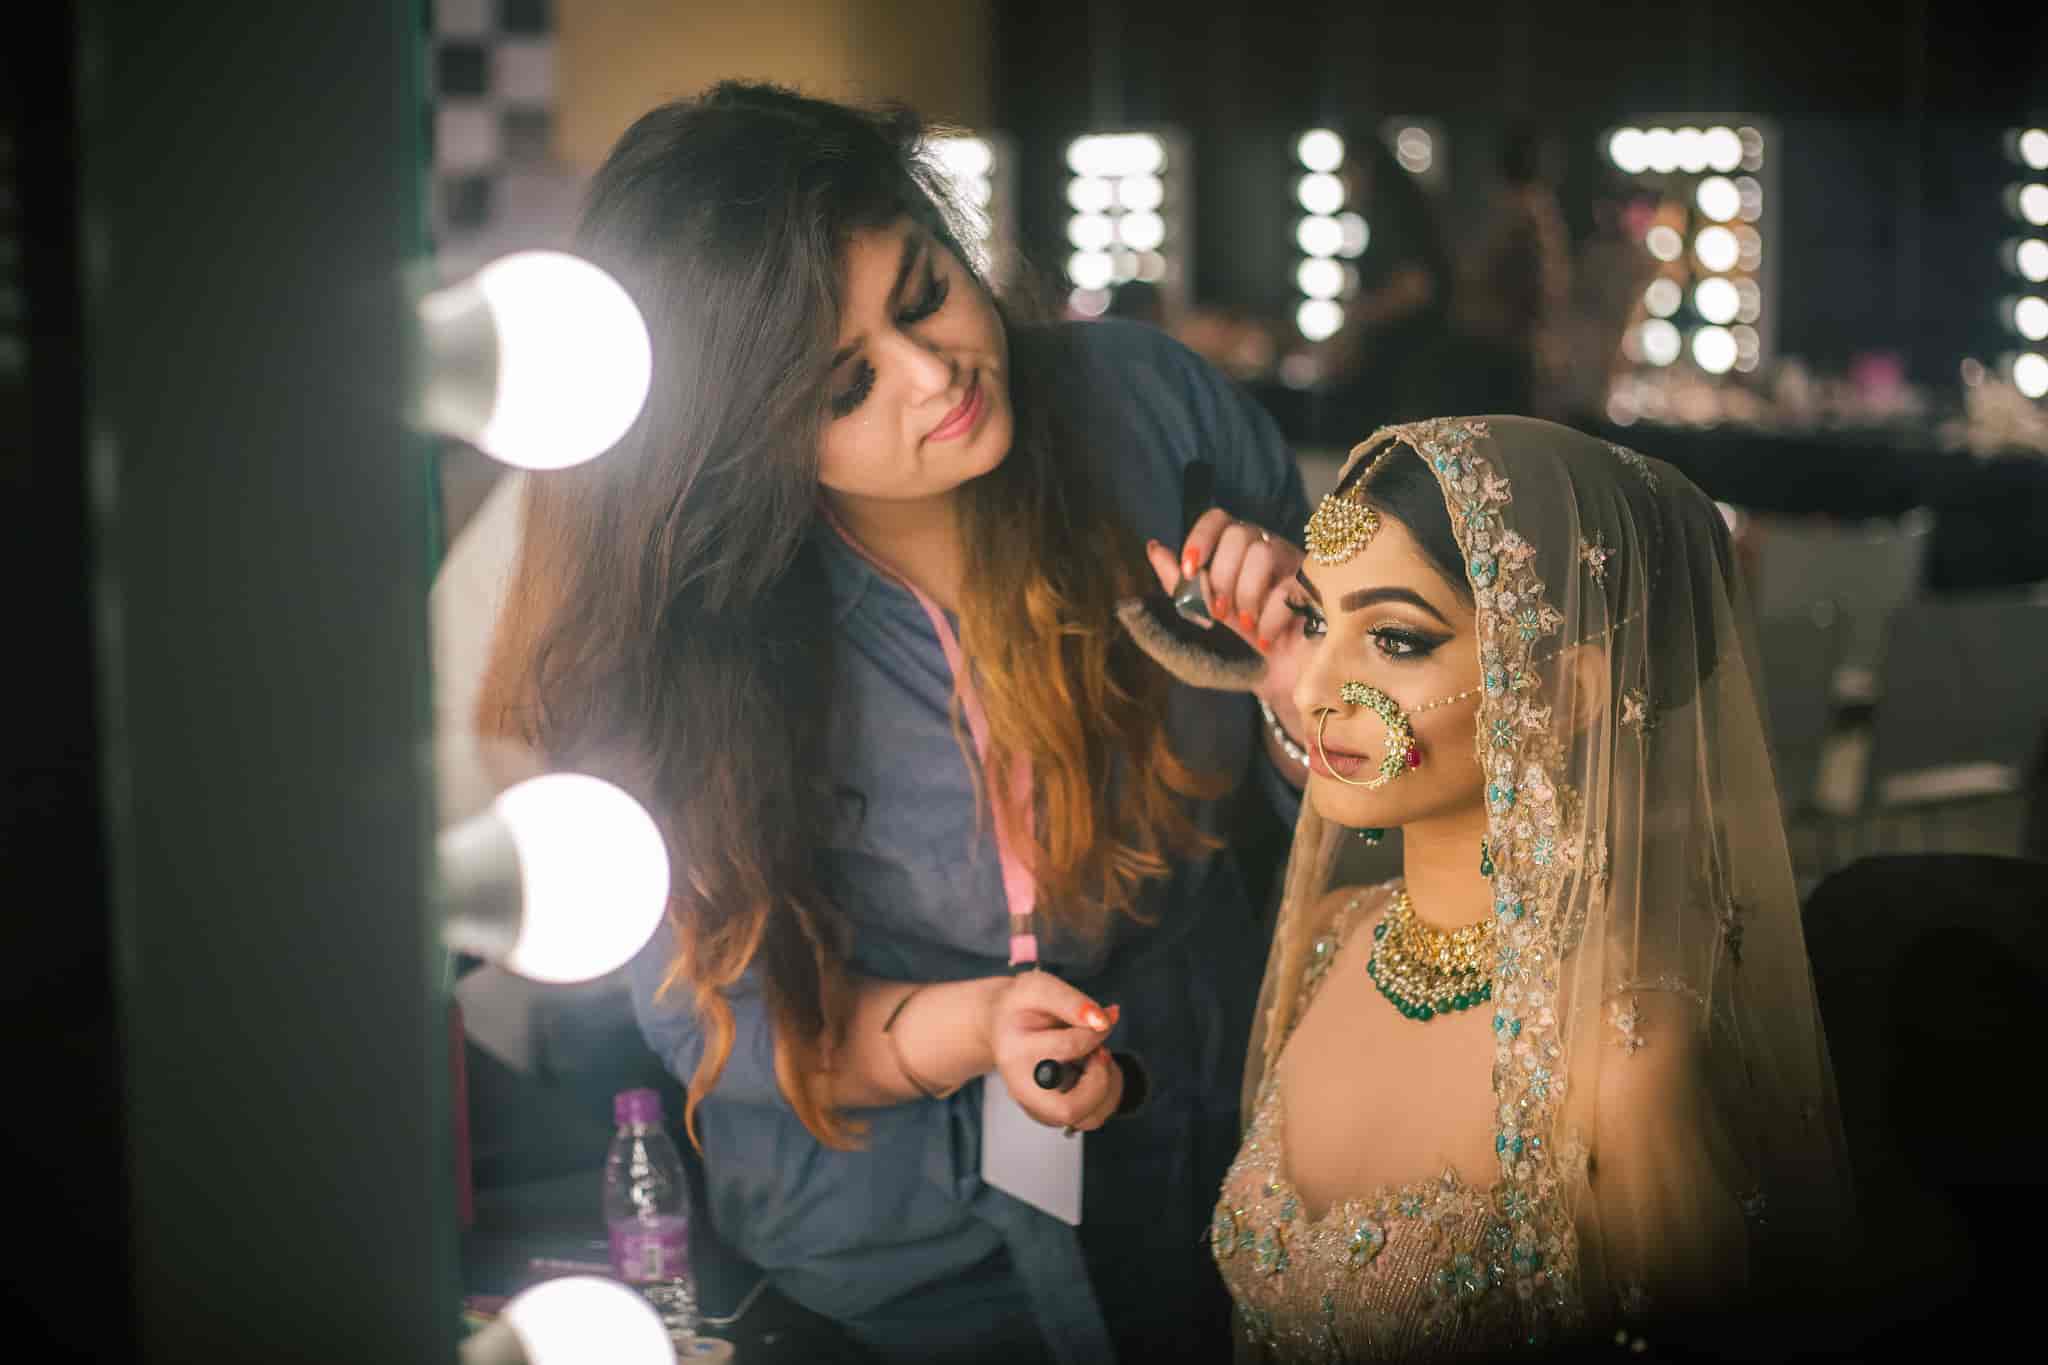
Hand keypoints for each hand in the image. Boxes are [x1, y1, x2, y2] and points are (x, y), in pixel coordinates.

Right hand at [984, 971, 1123, 1131]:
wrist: (1002, 1025)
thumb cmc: (1022, 1006)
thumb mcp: (1040, 987)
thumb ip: (1071, 1001)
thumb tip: (1104, 1021)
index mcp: (1016, 1051)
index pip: (1068, 1047)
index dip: (1097, 1031)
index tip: (1103, 1018)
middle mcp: (1021, 1087)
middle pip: (1068, 1110)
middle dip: (1101, 1080)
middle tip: (1099, 1052)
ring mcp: (1034, 1106)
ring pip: (1086, 1119)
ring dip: (1109, 1089)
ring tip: (1099, 1060)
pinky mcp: (1048, 1114)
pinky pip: (1089, 1119)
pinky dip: (1106, 1097)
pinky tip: (1096, 1072)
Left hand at [1146, 509, 1309, 730]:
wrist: (1281, 683)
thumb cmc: (1244, 648)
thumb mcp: (1205, 617)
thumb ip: (1180, 585)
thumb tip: (1154, 548)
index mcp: (1238, 553)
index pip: (1218, 519)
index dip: (1201, 538)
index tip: (1189, 570)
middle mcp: (1268, 550)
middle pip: (1239, 534)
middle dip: (1222, 577)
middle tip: (1220, 612)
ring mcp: (1296, 566)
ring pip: (1263, 552)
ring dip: (1246, 595)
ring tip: (1246, 624)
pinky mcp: (1319, 589)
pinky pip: (1289, 585)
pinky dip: (1269, 618)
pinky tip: (1266, 638)